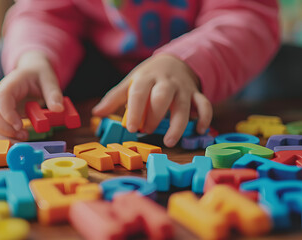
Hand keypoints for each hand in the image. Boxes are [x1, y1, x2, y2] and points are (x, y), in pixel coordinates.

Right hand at [0, 51, 63, 140]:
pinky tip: (19, 139)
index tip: (19, 126)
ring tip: (23, 139)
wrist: (30, 72)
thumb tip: (58, 109)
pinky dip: (5, 139)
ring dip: (4, 137)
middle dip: (5, 130)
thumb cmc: (37, 74)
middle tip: (24, 136)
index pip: (2, 98)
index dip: (8, 114)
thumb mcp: (49, 79)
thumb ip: (53, 93)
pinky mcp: (1, 118)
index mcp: (10, 84)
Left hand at [92, 54, 211, 146]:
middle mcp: (166, 82)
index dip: (136, 111)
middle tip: (146, 131)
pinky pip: (204, 105)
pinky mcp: (196, 94)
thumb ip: (114, 98)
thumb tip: (96, 113)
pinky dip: (204, 118)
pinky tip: (199, 130)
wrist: (174, 61)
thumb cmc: (148, 77)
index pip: (140, 93)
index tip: (132, 128)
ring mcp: (183, 88)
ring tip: (169, 141)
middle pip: (162, 97)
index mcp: (146, 78)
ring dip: (178, 124)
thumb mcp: (130, 83)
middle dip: (155, 116)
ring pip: (184, 105)